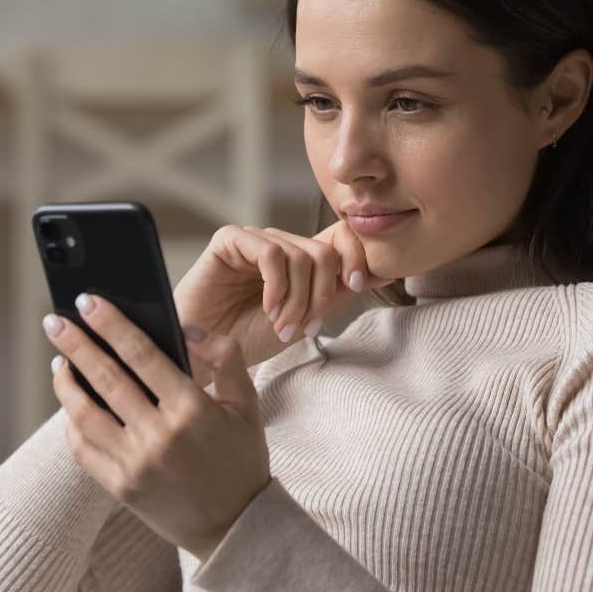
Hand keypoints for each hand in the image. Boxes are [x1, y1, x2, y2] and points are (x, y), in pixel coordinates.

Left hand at [44, 292, 269, 560]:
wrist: (234, 527)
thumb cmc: (241, 460)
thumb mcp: (246, 403)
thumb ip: (224, 356)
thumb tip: (185, 328)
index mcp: (191, 409)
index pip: (141, 354)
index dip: (111, 324)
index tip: (88, 302)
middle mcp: (159, 435)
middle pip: (105, 378)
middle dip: (75, 344)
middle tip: (54, 321)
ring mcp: (135, 464)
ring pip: (84, 414)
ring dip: (65, 383)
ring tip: (59, 360)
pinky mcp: (120, 487)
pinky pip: (83, 449)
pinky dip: (72, 423)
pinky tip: (72, 404)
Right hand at [172, 220, 393, 383]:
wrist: (206, 354)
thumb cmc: (249, 338)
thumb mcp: (304, 318)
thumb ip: (336, 293)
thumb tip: (386, 271)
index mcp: (300, 258)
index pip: (341, 237)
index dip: (357, 256)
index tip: (357, 285)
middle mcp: (280, 244)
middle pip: (324, 252)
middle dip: (320, 295)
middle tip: (304, 327)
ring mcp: (255, 240)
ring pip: (300, 256)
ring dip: (297, 299)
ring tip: (281, 326)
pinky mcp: (229, 241)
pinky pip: (269, 253)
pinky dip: (276, 287)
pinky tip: (268, 309)